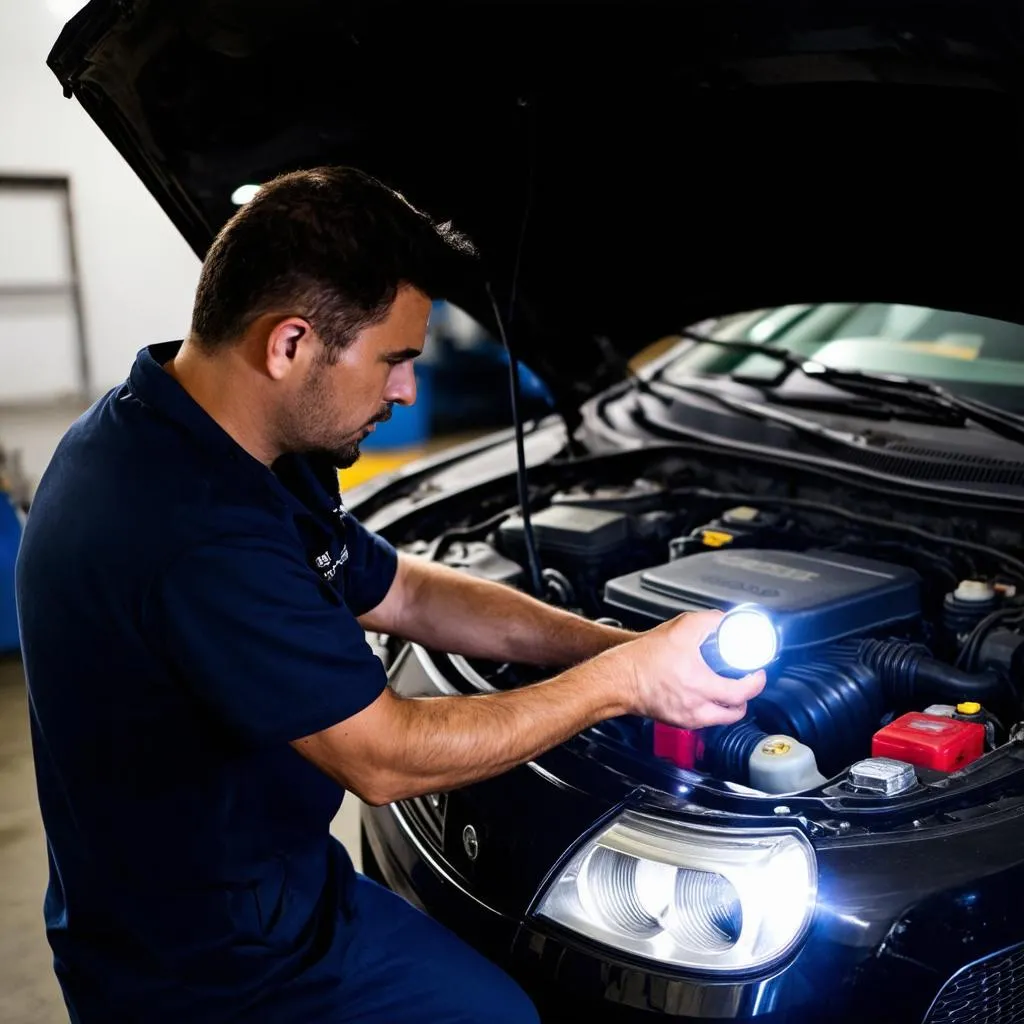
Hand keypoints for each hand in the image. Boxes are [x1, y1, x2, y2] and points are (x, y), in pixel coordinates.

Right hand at [618, 610, 765, 727]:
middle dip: (746, 696)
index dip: (756, 682)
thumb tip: (728, 622)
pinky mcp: (679, 723)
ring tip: (728, 690)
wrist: (619, 678)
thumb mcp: (681, 628)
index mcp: (699, 684)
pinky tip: (706, 695)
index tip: (758, 673)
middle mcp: (696, 707)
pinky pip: (706, 720)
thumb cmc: (644, 657)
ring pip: (723, 719)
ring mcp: (688, 719)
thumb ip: (709, 621)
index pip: (741, 692)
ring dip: (730, 706)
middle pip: (737, 712)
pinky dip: (712, 710)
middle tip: (746, 681)